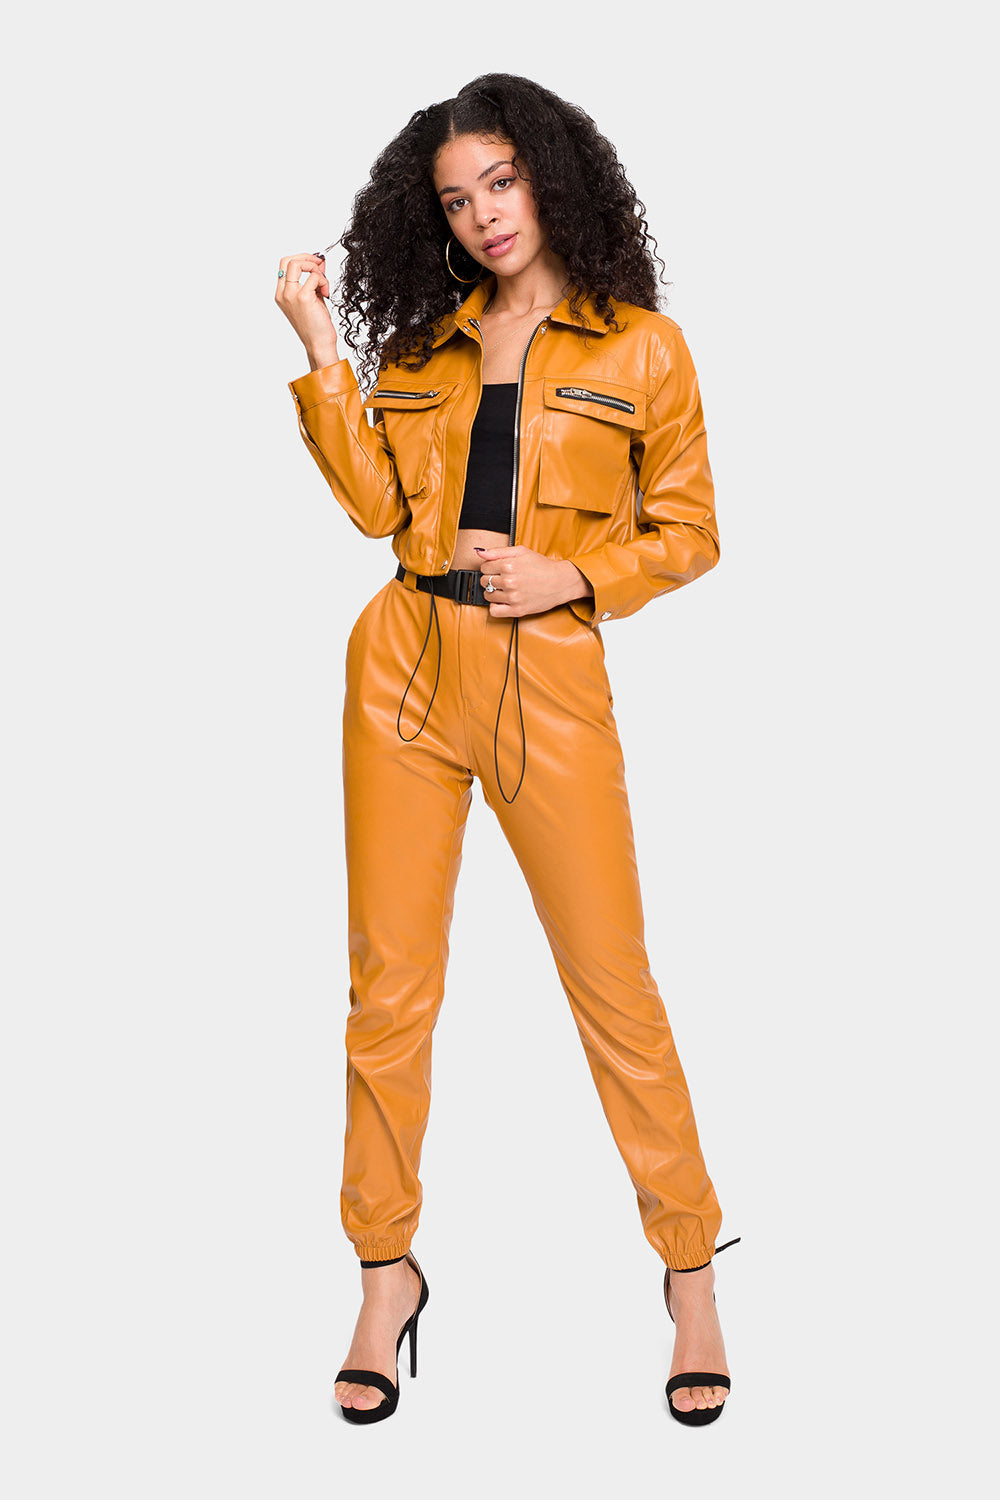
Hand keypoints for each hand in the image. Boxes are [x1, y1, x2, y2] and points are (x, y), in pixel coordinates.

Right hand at [275, 251, 337, 364]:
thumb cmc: (316, 326)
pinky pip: (314, 276)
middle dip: (307, 258)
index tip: (314, 264)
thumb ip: (313, 280)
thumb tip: (320, 263)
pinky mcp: (303, 297)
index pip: (284, 265)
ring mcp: (291, 295)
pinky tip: (325, 294)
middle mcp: (283, 294)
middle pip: (288, 260)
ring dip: (315, 269)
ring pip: (298, 263)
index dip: (301, 259)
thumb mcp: (312, 298)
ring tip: (323, 285)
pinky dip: (323, 281)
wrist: (319, 344)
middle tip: (320, 264)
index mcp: (281, 295)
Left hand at [474, 545, 591, 617]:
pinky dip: (496, 606)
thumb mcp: (521, 551)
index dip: (490, 567)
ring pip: (488, 595)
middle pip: (484, 581)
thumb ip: (498, 551)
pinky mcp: (517, 610)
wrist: (560, 582)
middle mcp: (510, 581)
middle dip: (491, 579)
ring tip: (505, 589)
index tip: (498, 569)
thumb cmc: (542, 566)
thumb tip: (479, 553)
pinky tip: (503, 601)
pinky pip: (494, 611)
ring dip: (493, 592)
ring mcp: (513, 597)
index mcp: (509, 565)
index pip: (484, 567)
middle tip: (503, 578)